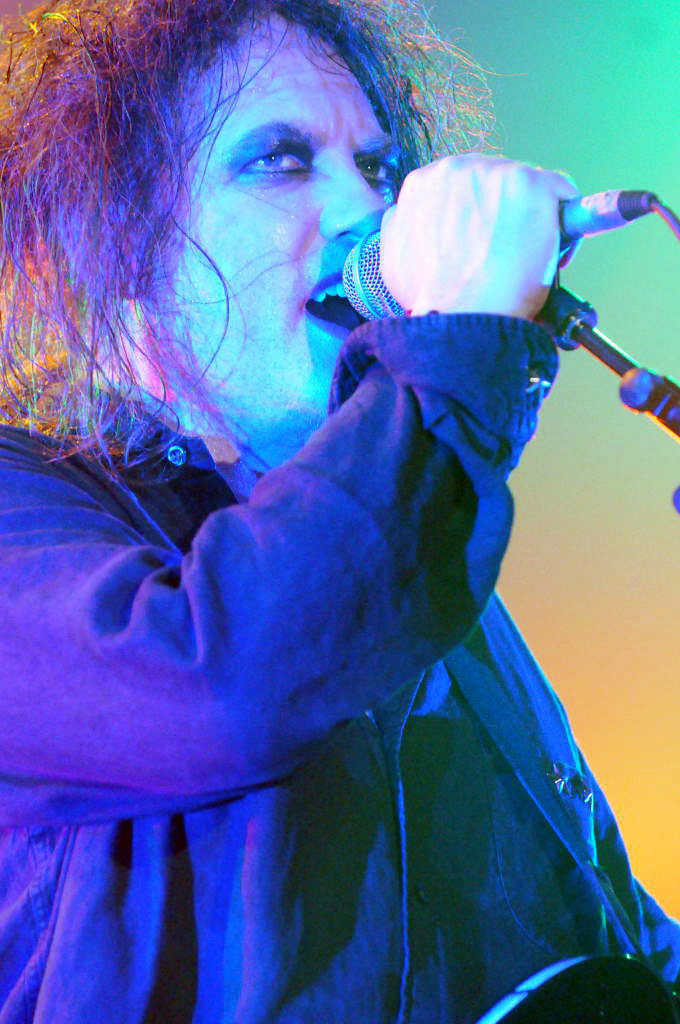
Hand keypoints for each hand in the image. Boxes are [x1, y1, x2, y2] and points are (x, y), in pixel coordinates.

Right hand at [379, 153, 579, 319]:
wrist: (461, 317)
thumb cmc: (432, 300)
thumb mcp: (397, 260)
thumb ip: (405, 231)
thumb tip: (417, 225)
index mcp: (422, 185)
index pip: (460, 187)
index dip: (475, 216)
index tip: (482, 241)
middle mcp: (455, 169)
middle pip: (494, 182)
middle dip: (502, 214)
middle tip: (505, 253)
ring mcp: (495, 173)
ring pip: (528, 187)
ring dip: (531, 217)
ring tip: (527, 257)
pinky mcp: (531, 184)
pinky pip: (562, 192)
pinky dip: (564, 219)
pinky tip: (553, 250)